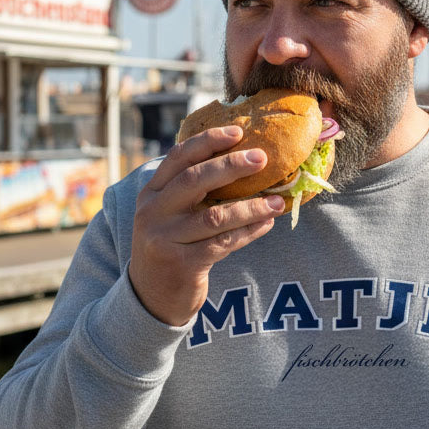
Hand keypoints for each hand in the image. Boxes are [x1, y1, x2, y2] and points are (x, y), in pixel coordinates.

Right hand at [129, 125, 285, 325]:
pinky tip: (267, 224)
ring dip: (250, 206)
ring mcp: (165, 240)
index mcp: (151, 192)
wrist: (151, 296)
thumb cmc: (171, 245)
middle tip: (262, 158)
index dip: (207, 141)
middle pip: (194, 180)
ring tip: (277, 200)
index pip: (178, 157)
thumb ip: (192, 189)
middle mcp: (153, 213)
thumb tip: (241, 159)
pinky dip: (248, 232)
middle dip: (231, 166)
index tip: (238, 131)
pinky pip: (223, 243)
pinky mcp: (182, 265)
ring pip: (215, 216)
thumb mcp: (170, 214)